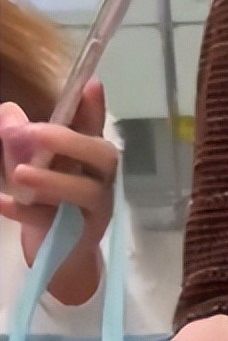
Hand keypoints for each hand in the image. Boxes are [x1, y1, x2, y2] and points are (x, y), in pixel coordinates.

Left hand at [0, 80, 116, 303]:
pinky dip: (26, 213)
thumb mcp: (31, 167)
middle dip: (71, 141)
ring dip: (53, 179)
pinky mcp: (78, 236)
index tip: (90, 83)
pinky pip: (54, 222)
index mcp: (90, 158)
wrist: (59, 258)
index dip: (95, 106)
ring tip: (19, 172)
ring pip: (86, 191)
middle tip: (34, 131)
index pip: (96, 126)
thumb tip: (8, 113)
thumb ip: (21, 141)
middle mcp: (100, 180)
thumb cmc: (49, 203)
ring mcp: (94, 210)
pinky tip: (3, 203)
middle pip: (105, 156)